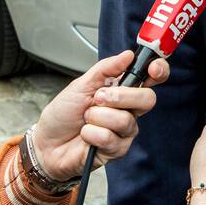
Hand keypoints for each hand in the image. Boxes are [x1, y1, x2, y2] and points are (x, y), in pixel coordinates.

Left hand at [30, 49, 169, 181]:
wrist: (47, 143)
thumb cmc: (63, 115)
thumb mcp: (80, 85)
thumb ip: (105, 69)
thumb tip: (127, 55)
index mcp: (122, 90)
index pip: (150, 78)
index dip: (158, 71)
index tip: (152, 68)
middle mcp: (128, 110)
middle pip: (147, 99)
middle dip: (121, 96)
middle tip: (98, 98)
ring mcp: (124, 131)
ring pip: (125, 120)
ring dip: (98, 117)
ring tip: (86, 119)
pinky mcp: (117, 149)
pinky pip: (111, 138)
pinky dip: (91, 134)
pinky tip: (85, 135)